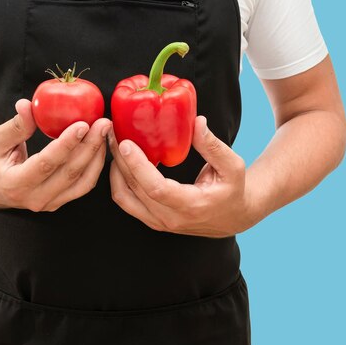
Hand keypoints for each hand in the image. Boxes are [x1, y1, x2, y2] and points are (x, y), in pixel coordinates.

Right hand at [0, 98, 111, 211]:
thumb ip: (16, 125)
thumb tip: (27, 104)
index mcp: (16, 184)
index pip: (46, 164)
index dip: (66, 144)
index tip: (82, 124)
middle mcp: (35, 199)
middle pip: (70, 173)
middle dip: (90, 146)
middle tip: (103, 123)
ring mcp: (50, 204)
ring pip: (83, 182)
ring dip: (97, 155)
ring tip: (105, 131)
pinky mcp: (61, 202)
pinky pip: (84, 185)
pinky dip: (96, 166)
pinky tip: (101, 145)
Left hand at [107, 116, 255, 237]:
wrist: (232, 217)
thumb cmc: (233, 189)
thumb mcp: (232, 166)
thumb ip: (213, 145)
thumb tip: (196, 121)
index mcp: (192, 206)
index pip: (156, 189)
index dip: (138, 166)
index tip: (126, 143)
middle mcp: (171, 218)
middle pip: (134, 190)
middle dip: (120, 160)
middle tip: (113, 133)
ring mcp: (158, 223)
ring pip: (124, 197)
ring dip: (114, 170)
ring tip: (113, 144)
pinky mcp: (151, 220)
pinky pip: (126, 201)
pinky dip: (118, 180)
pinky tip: (120, 160)